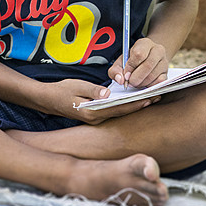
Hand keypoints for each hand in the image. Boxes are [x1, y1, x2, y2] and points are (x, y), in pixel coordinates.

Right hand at [36, 78, 155, 124]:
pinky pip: (114, 111)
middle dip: (140, 105)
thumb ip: (93, 90)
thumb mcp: (77, 87)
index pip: (119, 108)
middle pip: (123, 112)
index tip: (150, 98)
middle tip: (157, 96)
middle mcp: (96, 119)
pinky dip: (125, 106)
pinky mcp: (95, 115)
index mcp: (92, 113)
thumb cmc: (61, 91)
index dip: (136, 103)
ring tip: (150, 98)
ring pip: (119, 112)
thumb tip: (108, 94)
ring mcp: (96, 119)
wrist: (47, 100)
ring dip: (135, 105)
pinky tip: (134, 100)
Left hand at [109, 38, 168, 88]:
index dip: (131, 67)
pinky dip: (149, 85)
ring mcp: (164, 61)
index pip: (139, 54)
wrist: (149, 57)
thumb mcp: (122, 61)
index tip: (126, 74)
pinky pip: (159, 82)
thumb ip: (115, 70)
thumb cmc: (133, 60)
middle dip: (136, 78)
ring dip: (141, 83)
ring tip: (136, 83)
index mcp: (145, 43)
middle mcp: (157, 50)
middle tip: (130, 82)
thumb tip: (120, 79)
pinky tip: (144, 83)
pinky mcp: (167, 72)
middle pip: (147, 65)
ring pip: (153, 76)